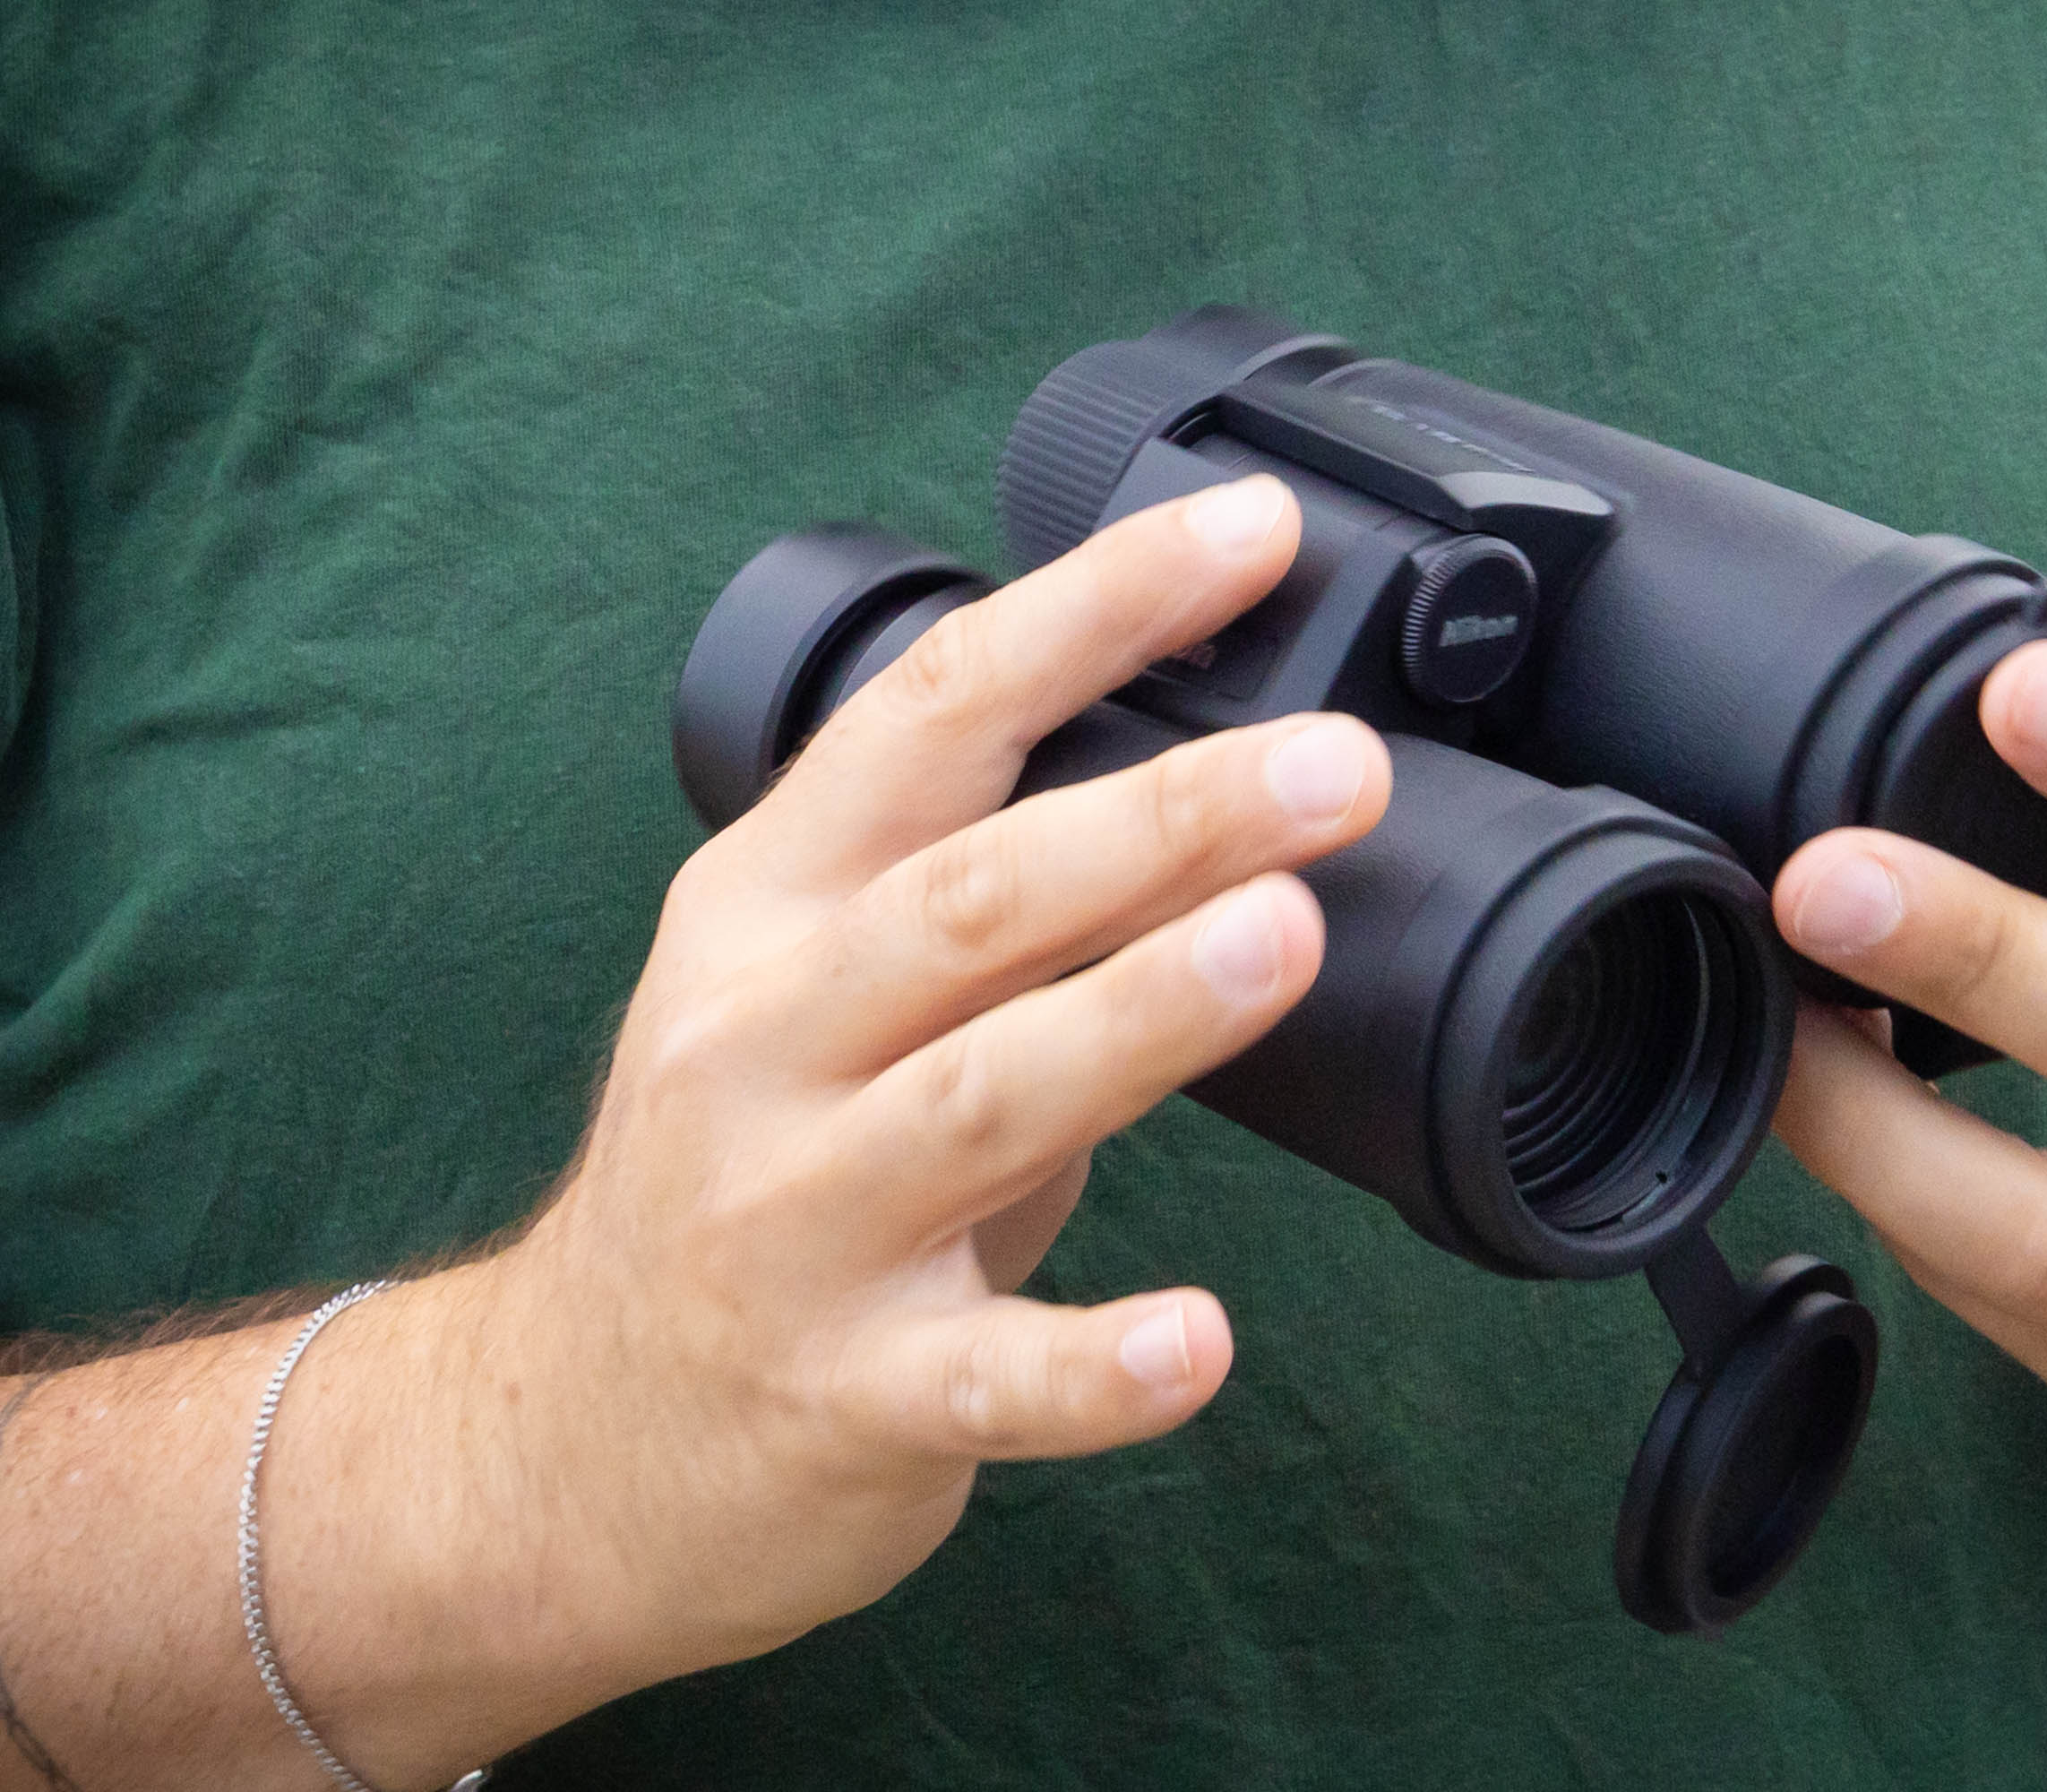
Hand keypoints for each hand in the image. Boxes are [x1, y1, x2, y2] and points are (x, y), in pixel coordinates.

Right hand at [469, 475, 1387, 1674]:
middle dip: (1163, 817)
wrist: (565, 1440)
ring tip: (1281, 937)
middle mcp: (763, 1042)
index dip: (1095, 608)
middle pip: (973, 896)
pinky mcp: (847, 1394)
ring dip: (1137, 1011)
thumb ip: (984, 899)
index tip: (1250, 531)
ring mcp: (793, 1223)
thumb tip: (1224, 790)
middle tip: (1335, 767)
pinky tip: (1200, 1342)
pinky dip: (1097, 1364)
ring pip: (979, 1097)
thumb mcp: (818, 995)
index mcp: (768, 906)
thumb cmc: (748, 1177)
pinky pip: (988, 1380)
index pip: (934, 712)